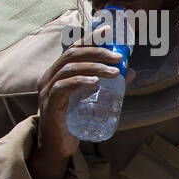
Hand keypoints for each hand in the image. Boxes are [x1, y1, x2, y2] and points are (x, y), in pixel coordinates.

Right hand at [33, 32, 134, 162]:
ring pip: (69, 69)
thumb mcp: (91, 99)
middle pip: (73, 55)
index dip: (90, 38)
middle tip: (119, 58)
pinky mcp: (50, 105)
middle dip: (97, 52)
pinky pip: (63, 88)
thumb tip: (130, 71)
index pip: (74, 48)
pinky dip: (80, 82)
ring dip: (94, 67)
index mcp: (58, 72)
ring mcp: (47, 90)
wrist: (57, 147)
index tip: (109, 31)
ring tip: (115, 72)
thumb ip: (108, 85)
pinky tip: (96, 84)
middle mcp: (49, 77)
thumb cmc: (73, 120)